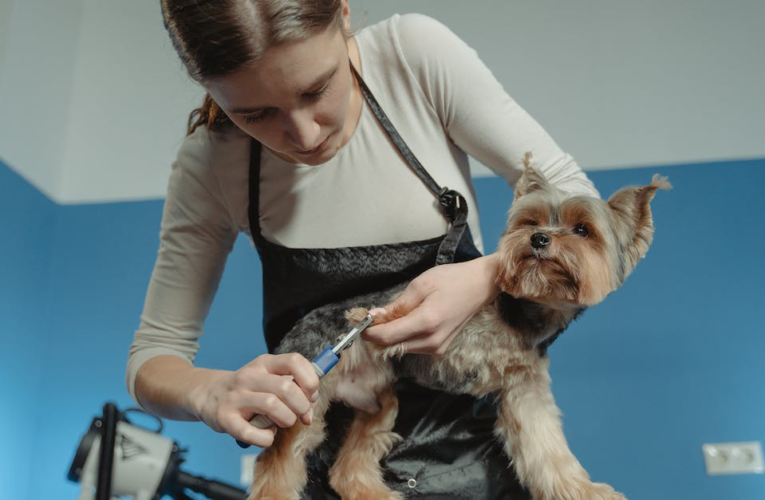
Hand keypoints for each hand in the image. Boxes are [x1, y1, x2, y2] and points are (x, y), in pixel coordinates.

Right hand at [188, 353, 319, 447]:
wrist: (208, 394)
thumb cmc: (247, 389)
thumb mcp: (267, 377)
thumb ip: (292, 385)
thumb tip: (312, 403)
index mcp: (264, 363)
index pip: (295, 361)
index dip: (310, 380)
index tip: (311, 395)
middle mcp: (250, 376)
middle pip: (287, 387)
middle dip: (302, 406)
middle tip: (301, 415)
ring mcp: (236, 397)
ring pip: (272, 406)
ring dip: (286, 420)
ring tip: (283, 422)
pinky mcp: (225, 418)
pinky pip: (252, 433)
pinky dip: (266, 438)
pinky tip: (266, 435)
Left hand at [363, 254, 500, 354]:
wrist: (479, 286)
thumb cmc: (452, 280)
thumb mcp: (420, 285)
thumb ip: (397, 305)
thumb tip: (374, 316)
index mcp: (427, 323)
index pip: (387, 337)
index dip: (368, 332)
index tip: (358, 322)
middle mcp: (432, 341)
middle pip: (391, 346)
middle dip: (376, 334)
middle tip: (368, 317)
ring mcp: (437, 347)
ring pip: (400, 347)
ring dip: (389, 335)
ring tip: (388, 316)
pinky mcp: (439, 348)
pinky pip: (412, 346)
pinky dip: (402, 336)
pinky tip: (403, 322)